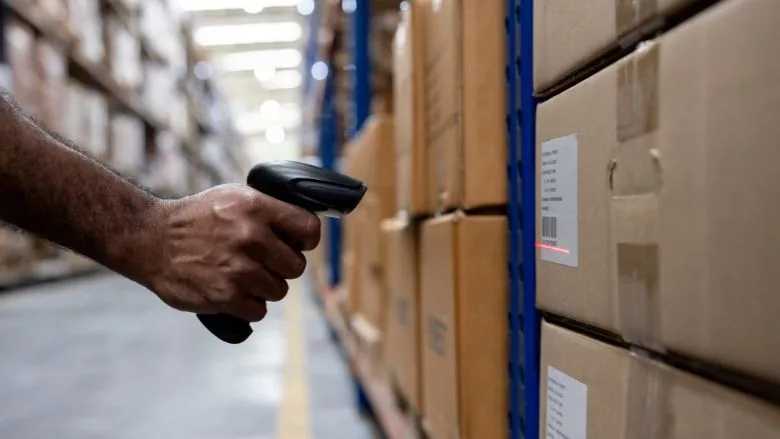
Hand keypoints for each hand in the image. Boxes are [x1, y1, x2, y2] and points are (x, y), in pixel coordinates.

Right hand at [141, 184, 320, 321]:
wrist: (152, 239)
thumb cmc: (197, 218)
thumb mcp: (234, 197)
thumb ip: (269, 209)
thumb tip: (303, 229)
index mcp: (256, 207)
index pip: (309, 229)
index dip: (306, 240)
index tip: (297, 244)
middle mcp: (250, 236)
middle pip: (296, 266)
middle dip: (281, 266)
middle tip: (262, 262)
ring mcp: (238, 268)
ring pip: (279, 290)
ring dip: (264, 287)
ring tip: (242, 275)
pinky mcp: (225, 296)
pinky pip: (259, 310)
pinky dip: (248, 306)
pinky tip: (234, 292)